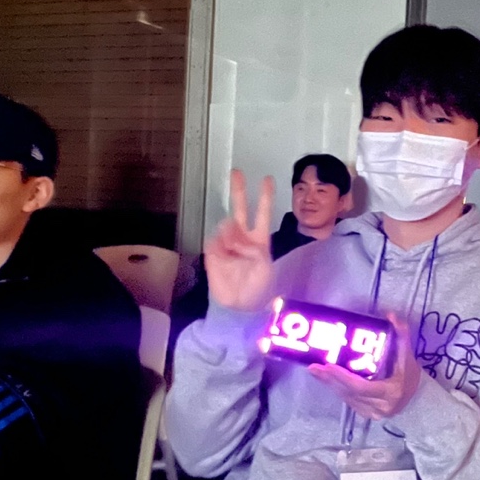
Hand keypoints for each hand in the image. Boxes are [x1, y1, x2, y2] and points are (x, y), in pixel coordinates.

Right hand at [205, 171, 274, 313]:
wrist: (239, 306)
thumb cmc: (257, 288)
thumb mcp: (264, 268)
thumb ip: (253, 248)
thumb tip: (235, 233)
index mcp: (259, 240)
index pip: (262, 214)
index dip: (265, 197)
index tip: (267, 179)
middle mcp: (242, 238)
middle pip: (240, 209)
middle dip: (239, 191)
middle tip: (237, 172)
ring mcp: (226, 244)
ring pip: (226, 227)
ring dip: (231, 235)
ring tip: (235, 251)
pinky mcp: (212, 253)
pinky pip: (214, 241)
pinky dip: (220, 247)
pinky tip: (223, 256)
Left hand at [308, 316, 421, 420]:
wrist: (418, 400)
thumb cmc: (411, 377)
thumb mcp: (408, 357)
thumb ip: (401, 337)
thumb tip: (391, 316)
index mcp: (390, 393)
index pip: (361, 387)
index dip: (343, 377)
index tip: (328, 366)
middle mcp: (379, 406)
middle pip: (349, 392)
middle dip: (329, 379)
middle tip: (313, 367)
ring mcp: (371, 413)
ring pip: (346, 397)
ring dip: (330, 384)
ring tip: (316, 371)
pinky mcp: (365, 414)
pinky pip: (348, 400)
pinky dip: (337, 389)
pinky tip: (327, 379)